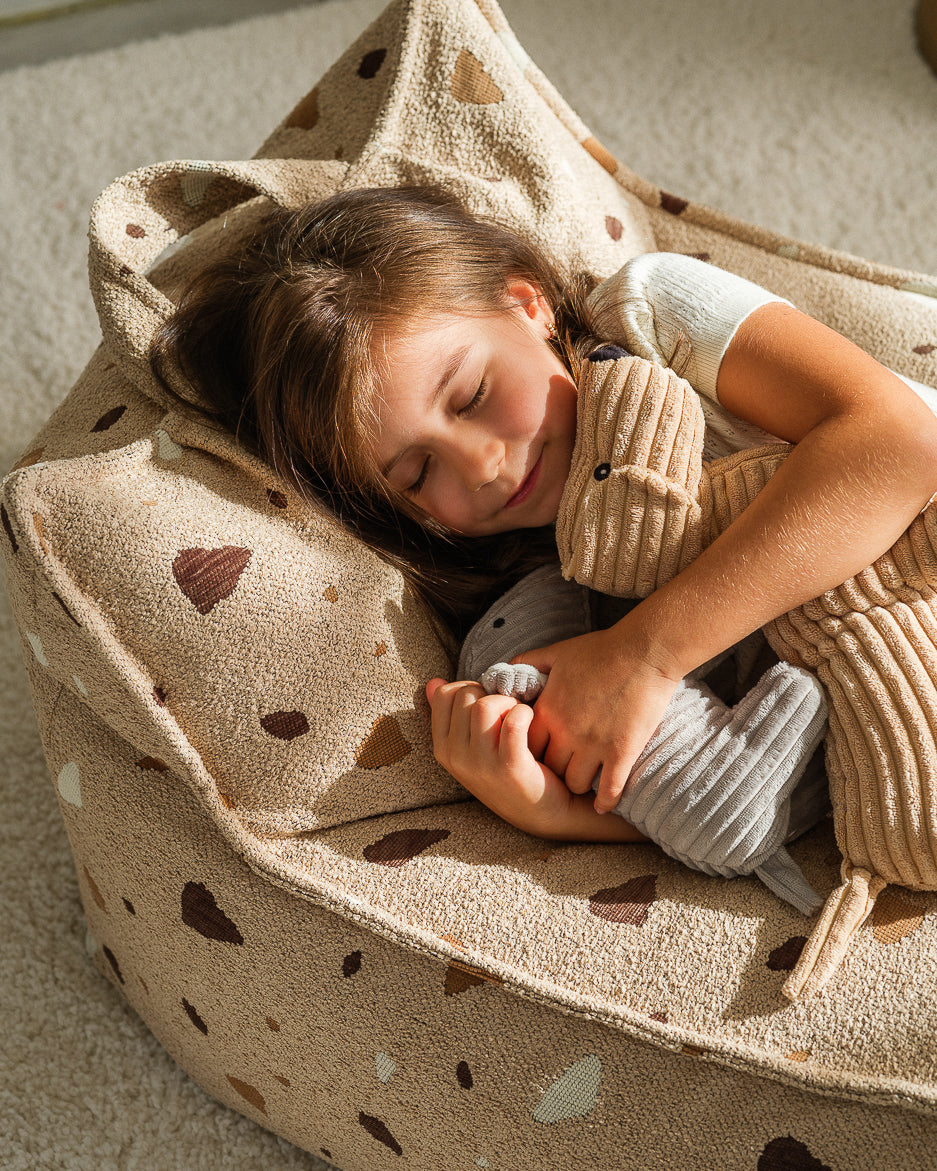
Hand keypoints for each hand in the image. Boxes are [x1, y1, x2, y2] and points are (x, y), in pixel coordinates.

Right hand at [425, 678, 572, 835]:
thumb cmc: (507, 771)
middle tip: (507, 711)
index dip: (470, 688)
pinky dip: (526, 712)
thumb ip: (450, 714)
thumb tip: (433, 682)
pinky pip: (514, 720)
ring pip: (486, 705)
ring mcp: (481, 764)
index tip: (487, 703)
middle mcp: (456, 758)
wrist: (544, 812)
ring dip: (508, 703)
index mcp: (442, 749)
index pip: (445, 694)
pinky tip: (532, 721)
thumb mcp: (471, 747)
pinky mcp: (510, 767)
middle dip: (491, 694)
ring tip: (519, 717)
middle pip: (467, 695)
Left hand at [515, 625, 682, 813]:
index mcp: (548, 710)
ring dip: (579, 784)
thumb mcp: (557, 652)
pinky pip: (609, 789)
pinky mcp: (622, 752)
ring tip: (584, 783)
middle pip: (549, 768)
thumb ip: (529, 662)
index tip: (542, 752)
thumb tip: (509, 669)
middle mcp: (566, 732)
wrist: (645, 651)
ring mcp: (594, 745)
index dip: (532, 751)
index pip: (525, 746)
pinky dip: (605, 801)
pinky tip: (603, 806)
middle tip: (561, 770)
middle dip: (553, 771)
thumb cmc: (602, 649)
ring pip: (576, 783)